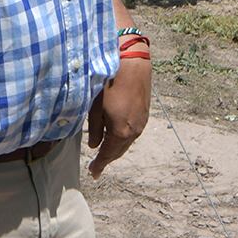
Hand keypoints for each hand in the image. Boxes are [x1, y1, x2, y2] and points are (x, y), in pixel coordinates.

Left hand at [86, 54, 150, 178]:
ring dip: (115, 149)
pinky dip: (122, 139)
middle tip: (97, 167)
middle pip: (119, 151)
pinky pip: (132, 133)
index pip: (108, 154)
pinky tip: (115, 136)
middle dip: (107, 159)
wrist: (131, 64)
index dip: (100, 165)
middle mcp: (134, 131)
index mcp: (120, 131)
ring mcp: (142, 123)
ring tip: (104, 153)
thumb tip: (94, 145)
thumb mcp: (94, 106)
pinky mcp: (144, 114)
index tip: (93, 173)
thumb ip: (94, 128)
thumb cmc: (108, 82)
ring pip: (127, 142)